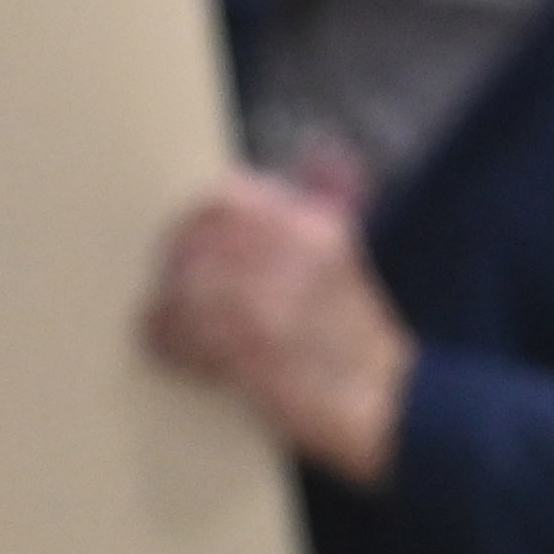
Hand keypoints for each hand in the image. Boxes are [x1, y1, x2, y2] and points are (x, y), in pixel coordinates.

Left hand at [144, 158, 415, 487]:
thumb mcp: (348, 251)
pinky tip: (171, 352)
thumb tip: (320, 148)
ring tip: (168, 325)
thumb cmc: (360, 336)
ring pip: (181, 286)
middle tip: (166, 283)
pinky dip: (168, 344)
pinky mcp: (247, 351)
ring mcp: (265, 302)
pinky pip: (182, 335)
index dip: (196, 219)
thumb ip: (327, 196)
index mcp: (312, 226)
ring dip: (167, 306)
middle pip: (195, 239)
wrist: (387, 405)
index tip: (186, 239)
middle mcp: (287, 255)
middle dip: (174, 262)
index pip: (225, 198)